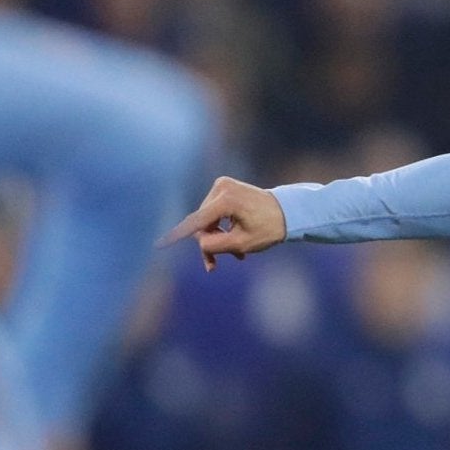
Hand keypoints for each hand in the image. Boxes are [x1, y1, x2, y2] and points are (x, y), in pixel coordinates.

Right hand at [161, 176, 287, 271]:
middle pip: (202, 223)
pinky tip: (235, 241)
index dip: (178, 235)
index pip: (196, 221)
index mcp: (226, 200)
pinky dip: (221, 227)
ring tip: (237, 255)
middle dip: (211, 244)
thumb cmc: (270, 228)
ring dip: (218, 237)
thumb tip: (199, 243)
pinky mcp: (224, 187)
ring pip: (207, 219)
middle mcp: (221, 188)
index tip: (160, 244)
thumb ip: (215, 246)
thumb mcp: (242, 243)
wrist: (290, 211)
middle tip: (222, 264)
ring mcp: (222, 185)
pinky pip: (214, 212)